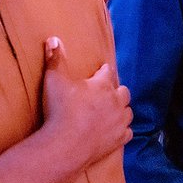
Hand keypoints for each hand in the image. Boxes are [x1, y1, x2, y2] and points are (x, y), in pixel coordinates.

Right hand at [41, 36, 132, 165]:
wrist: (67, 144)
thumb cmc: (61, 110)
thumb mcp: (54, 80)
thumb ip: (55, 59)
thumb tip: (53, 39)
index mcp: (102, 85)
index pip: (108, 72)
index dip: (103, 71)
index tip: (101, 71)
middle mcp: (116, 101)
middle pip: (123, 92)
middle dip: (116, 91)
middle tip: (107, 93)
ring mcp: (119, 121)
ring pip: (128, 112)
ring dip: (122, 110)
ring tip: (113, 111)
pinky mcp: (119, 139)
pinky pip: (128, 132)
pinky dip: (123, 131)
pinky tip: (117, 131)